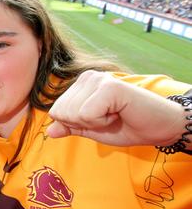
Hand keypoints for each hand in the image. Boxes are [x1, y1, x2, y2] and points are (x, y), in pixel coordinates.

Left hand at [47, 70, 185, 146]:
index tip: (98, 120)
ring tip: (114, 114)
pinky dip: (102, 122)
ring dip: (94, 123)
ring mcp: (98, 79)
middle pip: (61, 112)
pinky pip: (86, 114)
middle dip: (83, 124)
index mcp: (80, 85)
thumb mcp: (92, 129)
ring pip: (72, 113)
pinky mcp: (109, 87)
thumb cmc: (126, 126)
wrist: (159, 128)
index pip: (56, 111)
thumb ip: (70, 127)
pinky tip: (118, 113)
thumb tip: (49, 131)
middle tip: (108, 118)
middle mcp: (87, 77)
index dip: (75, 124)